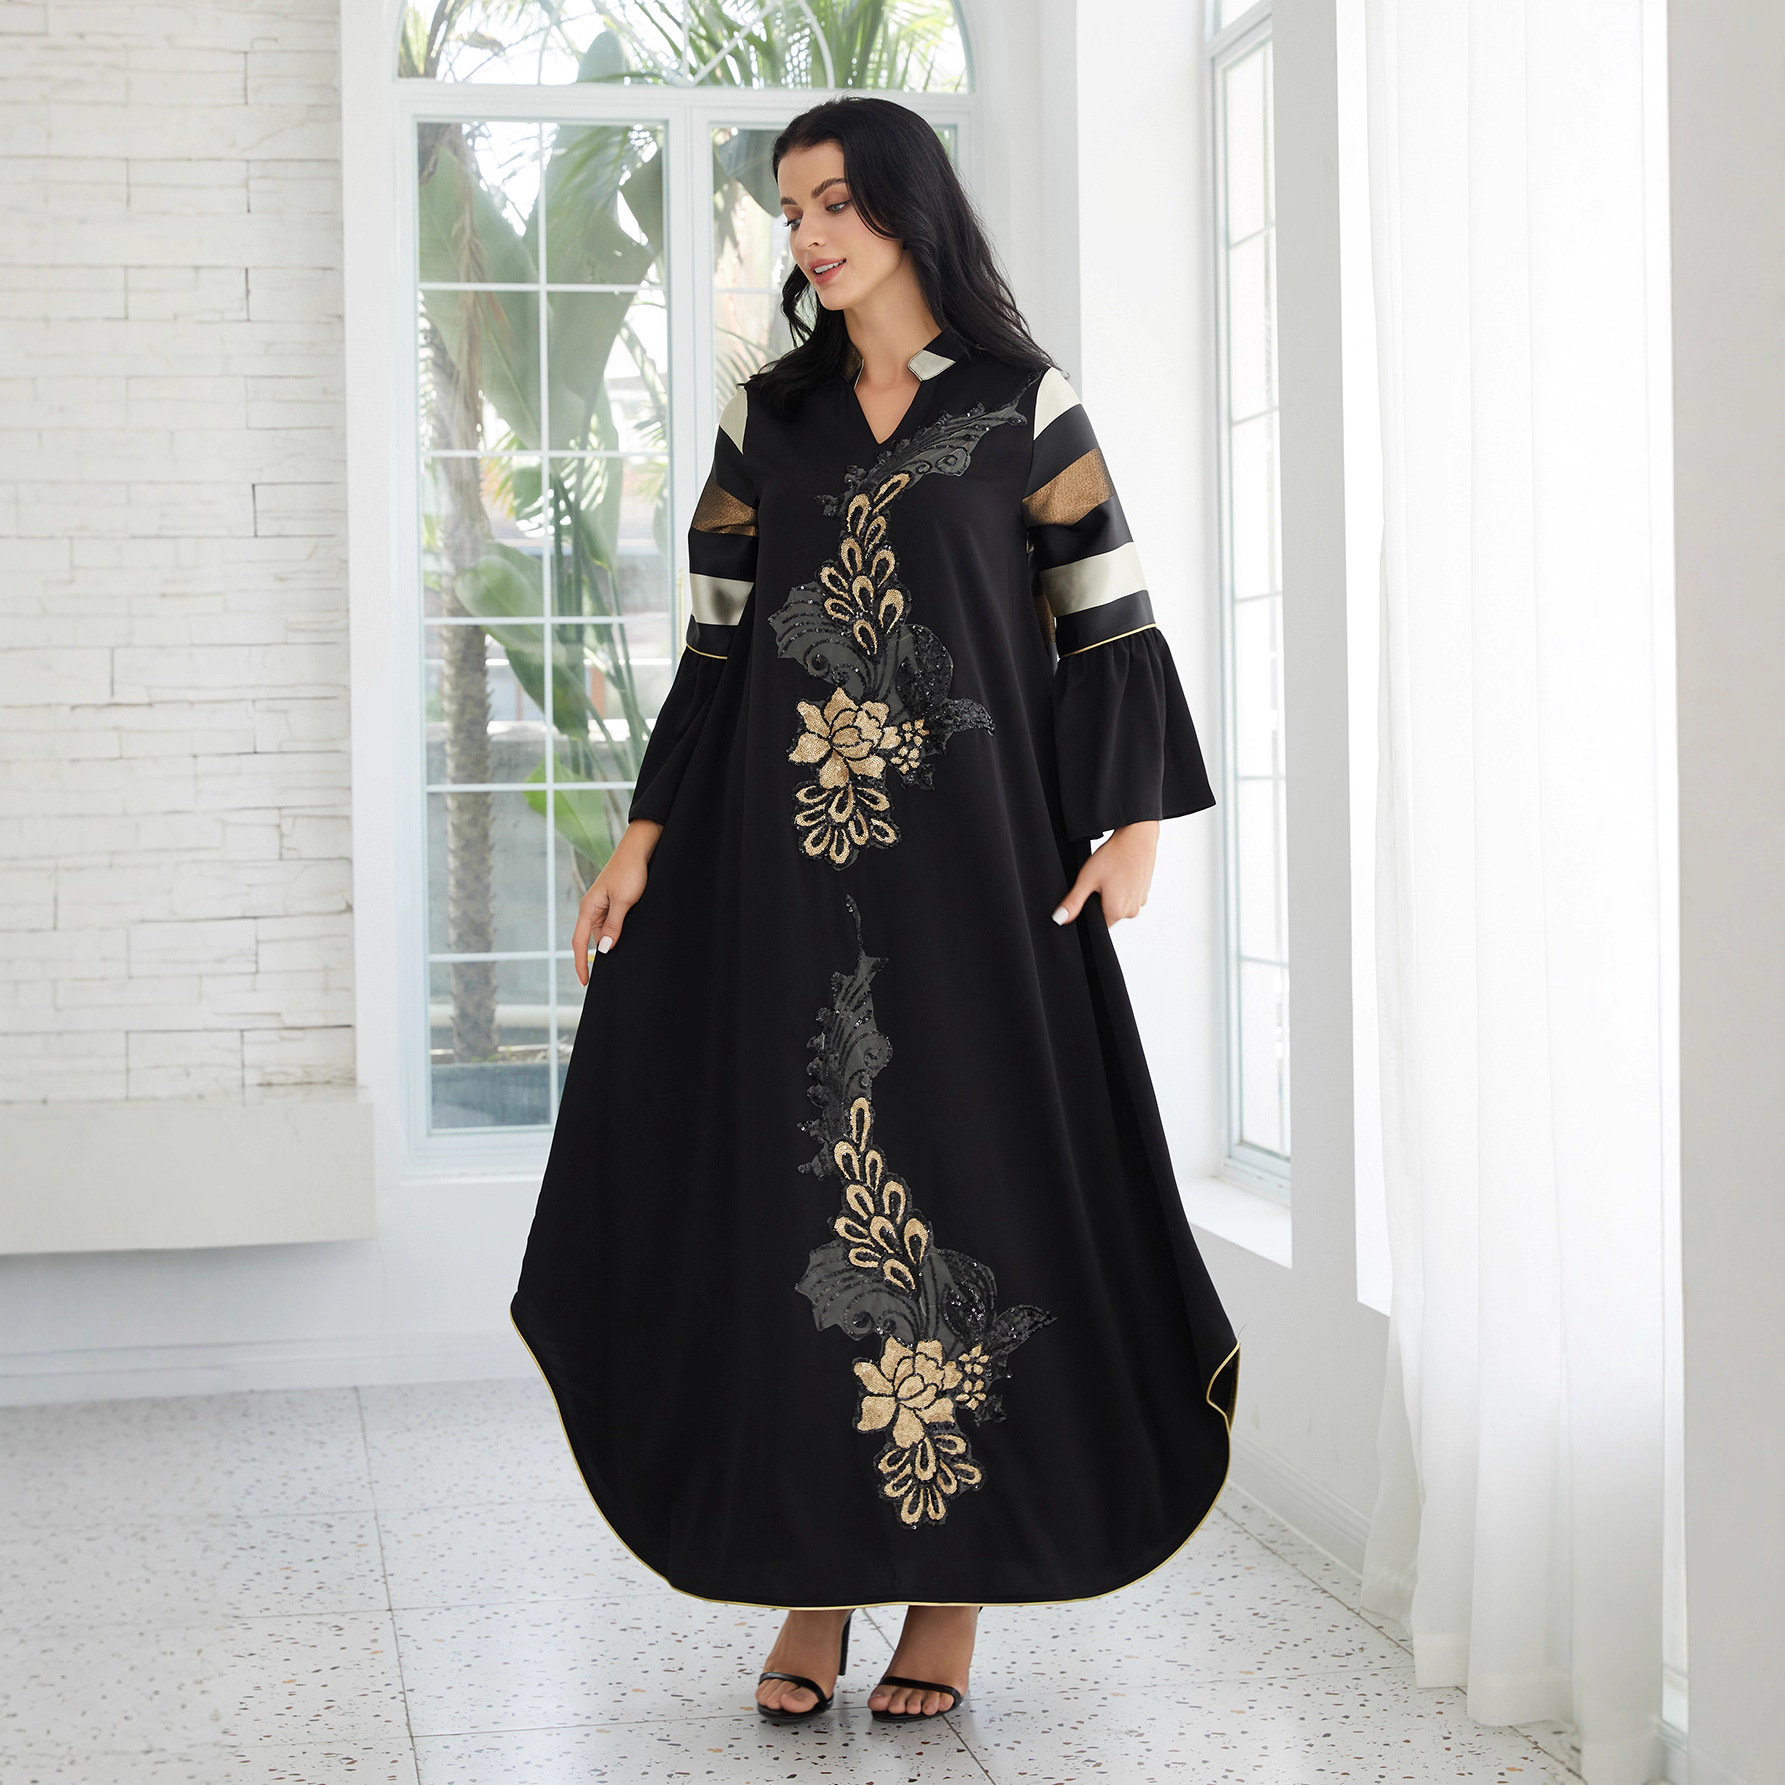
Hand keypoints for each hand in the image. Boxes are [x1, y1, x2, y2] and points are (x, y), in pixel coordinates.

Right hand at [572, 819, 661, 983]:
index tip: (585, 982)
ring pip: (603, 933)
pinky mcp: (613, 903)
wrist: (639, 850)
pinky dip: (616, 935)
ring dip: (610, 945)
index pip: (579, 943)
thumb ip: (614, 926)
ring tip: (620, 961)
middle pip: (590, 940)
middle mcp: (592, 909)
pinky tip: (625, 942)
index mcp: (588, 909)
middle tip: (607, 978)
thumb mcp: (624, 902)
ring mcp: (602, 906)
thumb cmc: (630, 872)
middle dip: (597, 958)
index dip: (581, 963)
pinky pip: (612, 924)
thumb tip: (603, 950)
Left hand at [1052, 821, 1159, 927]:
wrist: (1137, 837)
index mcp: (1117, 912)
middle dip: (1100, 901)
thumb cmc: (1114, 856)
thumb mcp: (1087, 879)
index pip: (1098, 924)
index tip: (1089, 894)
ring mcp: (1140, 901)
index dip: (1090, 911)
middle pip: (1108, 914)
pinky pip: (1128, 896)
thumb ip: (1073, 902)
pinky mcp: (1145, 892)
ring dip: (1112, 894)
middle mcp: (1132, 911)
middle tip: (1098, 881)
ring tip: (1110, 875)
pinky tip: (1119, 873)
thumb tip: (1059, 919)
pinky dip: (1122, 888)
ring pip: (1119, 905)